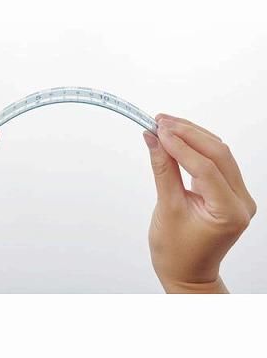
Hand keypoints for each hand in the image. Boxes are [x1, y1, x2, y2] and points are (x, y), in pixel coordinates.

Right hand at [143, 114, 256, 292]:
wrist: (187, 273)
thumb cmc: (176, 252)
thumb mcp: (166, 208)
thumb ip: (162, 170)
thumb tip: (153, 140)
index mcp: (230, 211)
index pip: (205, 168)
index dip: (180, 145)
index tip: (157, 130)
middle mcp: (241, 200)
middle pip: (218, 153)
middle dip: (187, 133)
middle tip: (160, 121)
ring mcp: (237, 195)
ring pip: (218, 153)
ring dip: (191, 135)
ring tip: (164, 124)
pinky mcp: (228, 191)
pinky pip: (214, 161)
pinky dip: (194, 147)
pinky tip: (176, 138)